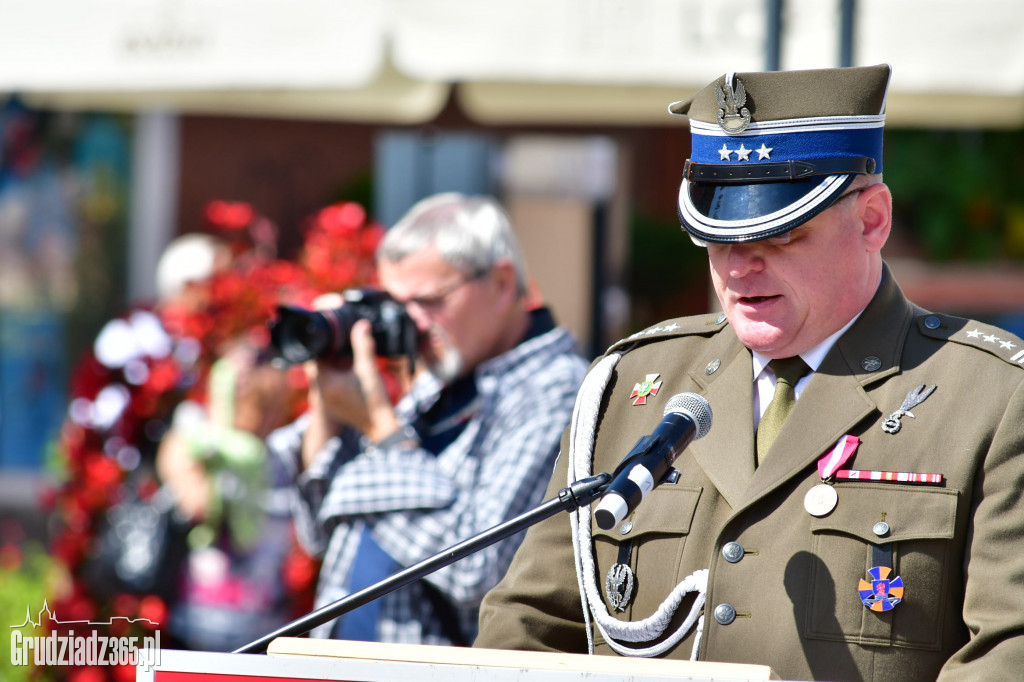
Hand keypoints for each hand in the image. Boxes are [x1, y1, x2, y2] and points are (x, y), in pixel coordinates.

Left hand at [301, 296, 401, 467]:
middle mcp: (319, 392)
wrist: (379, 426)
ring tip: (344, 357)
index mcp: (324, 382)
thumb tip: (362, 325)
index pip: (313, 356)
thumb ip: (363, 345)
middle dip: (326, 353)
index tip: (329, 334)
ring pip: (321, 375)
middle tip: (338, 343)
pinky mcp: (331, 405)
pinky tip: (348, 372)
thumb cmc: (373, 399)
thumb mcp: (368, 369)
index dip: (321, 343)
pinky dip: (334, 376)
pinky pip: (326, 385)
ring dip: (330, 365)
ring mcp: (325, 400)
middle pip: (316, 365)